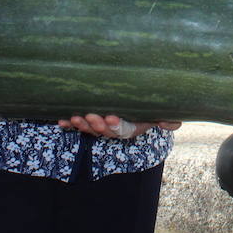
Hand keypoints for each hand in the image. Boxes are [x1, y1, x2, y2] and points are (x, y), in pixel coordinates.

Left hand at [57, 114, 182, 138]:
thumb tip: (168, 123)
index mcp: (134, 127)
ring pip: (91, 129)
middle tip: (90, 116)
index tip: (111, 118)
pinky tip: (61, 121)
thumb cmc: (153, 107)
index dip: (117, 126)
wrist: (141, 101)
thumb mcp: (165, 112)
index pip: (125, 131)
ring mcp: (103, 125)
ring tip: (76, 117)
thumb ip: (171, 119)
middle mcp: (117, 129)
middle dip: (97, 125)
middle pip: (105, 132)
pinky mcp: (90, 120)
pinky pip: (80, 125)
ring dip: (82, 125)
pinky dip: (70, 124)